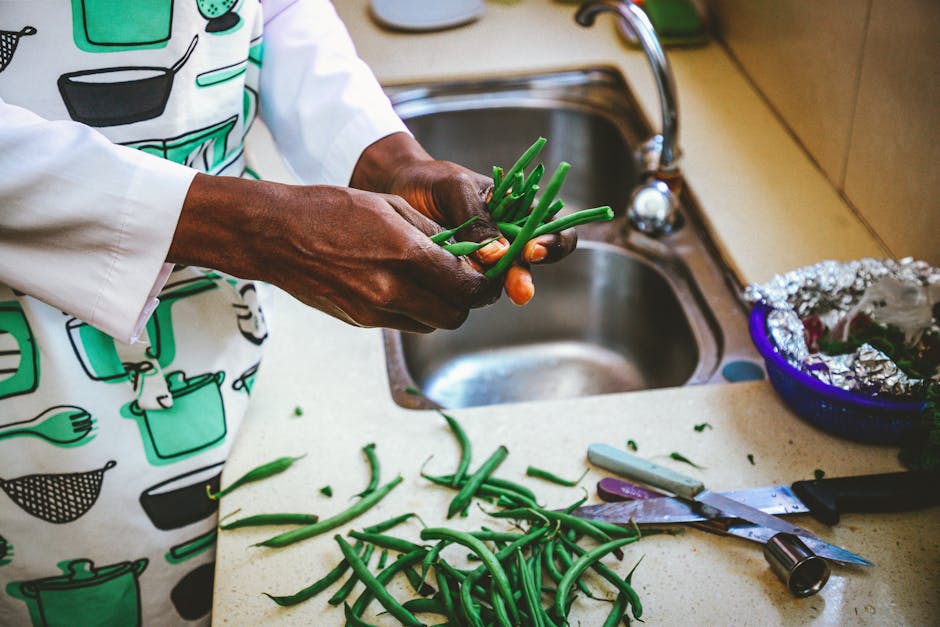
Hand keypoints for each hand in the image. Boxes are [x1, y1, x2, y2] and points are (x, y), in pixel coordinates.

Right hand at [168, 174, 499, 332]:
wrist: (275, 235)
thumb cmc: (331, 210)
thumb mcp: (391, 206)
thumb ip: (434, 233)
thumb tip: (468, 251)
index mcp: (403, 254)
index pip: (465, 286)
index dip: (485, 286)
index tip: (489, 278)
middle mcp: (390, 290)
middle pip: (453, 315)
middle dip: (465, 301)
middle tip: (463, 281)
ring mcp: (372, 311)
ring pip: (430, 324)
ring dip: (440, 308)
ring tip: (431, 282)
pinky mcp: (358, 321)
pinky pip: (403, 323)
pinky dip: (413, 311)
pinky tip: (402, 286)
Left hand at [350, 133, 576, 304]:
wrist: (398, 189)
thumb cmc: (432, 181)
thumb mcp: (455, 188)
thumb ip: (477, 218)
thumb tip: (499, 256)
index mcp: (520, 207)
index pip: (554, 227)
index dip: (553, 242)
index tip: (532, 250)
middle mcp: (510, 234)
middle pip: (534, 260)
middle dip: (526, 275)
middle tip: (519, 290)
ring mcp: (489, 256)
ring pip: (505, 277)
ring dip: (502, 286)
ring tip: (491, 292)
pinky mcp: (467, 272)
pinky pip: (477, 284)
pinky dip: (474, 288)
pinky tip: (462, 288)